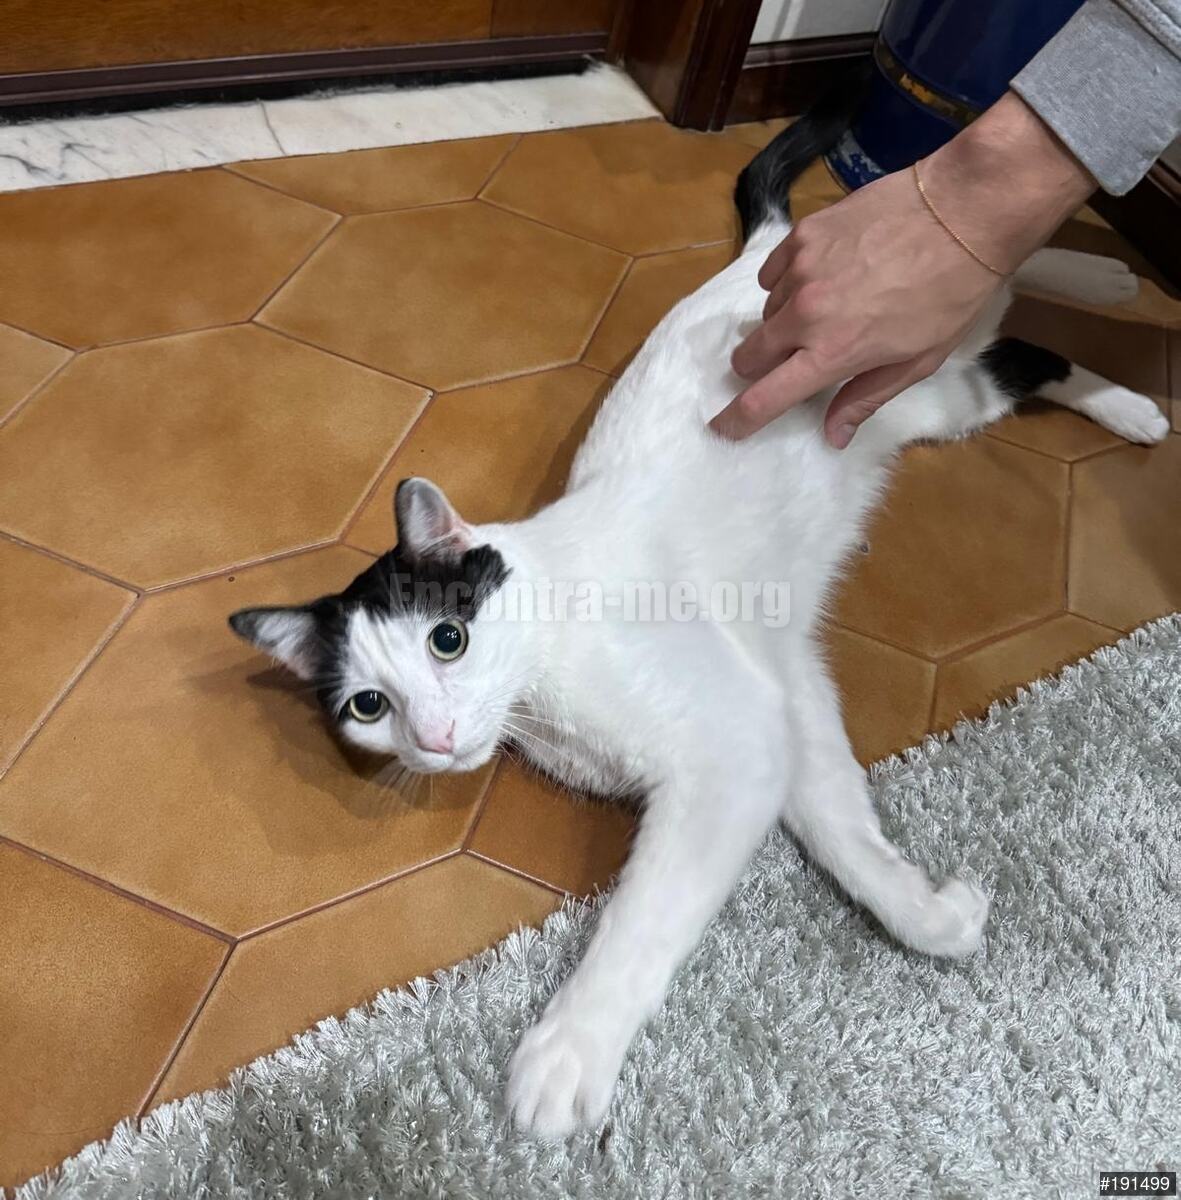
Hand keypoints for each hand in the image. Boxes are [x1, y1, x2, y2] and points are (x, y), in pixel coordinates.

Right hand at [711, 92, 1094, 446]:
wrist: (964, 209)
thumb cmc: (951, 293)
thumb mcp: (918, 360)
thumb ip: (866, 397)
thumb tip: (833, 435)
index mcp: (832, 353)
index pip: (763, 399)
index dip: (738, 419)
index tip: (723, 427)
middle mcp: (805, 315)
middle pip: (750, 355)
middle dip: (758, 368)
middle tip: (786, 362)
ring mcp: (799, 270)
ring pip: (767, 312)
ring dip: (784, 321)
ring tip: (826, 307)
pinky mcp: (803, 235)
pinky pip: (774, 272)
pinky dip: (787, 283)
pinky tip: (820, 276)